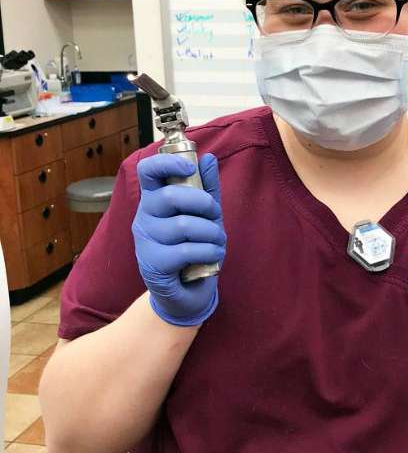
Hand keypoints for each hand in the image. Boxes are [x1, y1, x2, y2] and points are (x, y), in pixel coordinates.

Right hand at [132, 153, 225, 326]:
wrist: (187, 294)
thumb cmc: (194, 248)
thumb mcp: (204, 216)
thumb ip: (206, 188)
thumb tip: (209, 158)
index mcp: (154, 200)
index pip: (148, 171)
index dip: (167, 163)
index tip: (189, 168)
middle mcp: (144, 218)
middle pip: (171, 196)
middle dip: (205, 205)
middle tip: (216, 219)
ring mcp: (146, 242)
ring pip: (184, 225)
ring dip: (212, 234)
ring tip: (217, 243)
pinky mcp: (153, 265)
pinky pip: (187, 250)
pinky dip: (209, 252)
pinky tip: (212, 257)